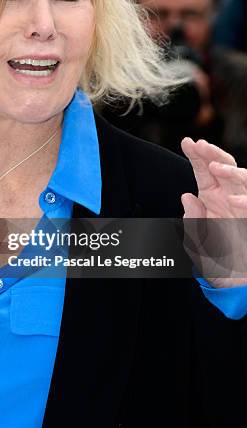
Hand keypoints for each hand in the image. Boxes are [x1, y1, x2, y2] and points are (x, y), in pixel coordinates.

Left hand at [181, 138, 246, 287]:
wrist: (237, 285)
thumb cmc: (217, 263)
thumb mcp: (198, 244)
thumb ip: (192, 222)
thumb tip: (186, 196)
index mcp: (211, 198)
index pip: (203, 171)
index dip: (196, 155)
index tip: (187, 142)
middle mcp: (228, 197)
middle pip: (223, 167)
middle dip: (212, 154)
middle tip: (200, 145)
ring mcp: (243, 205)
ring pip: (242, 180)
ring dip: (230, 171)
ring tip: (214, 169)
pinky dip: (246, 201)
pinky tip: (233, 201)